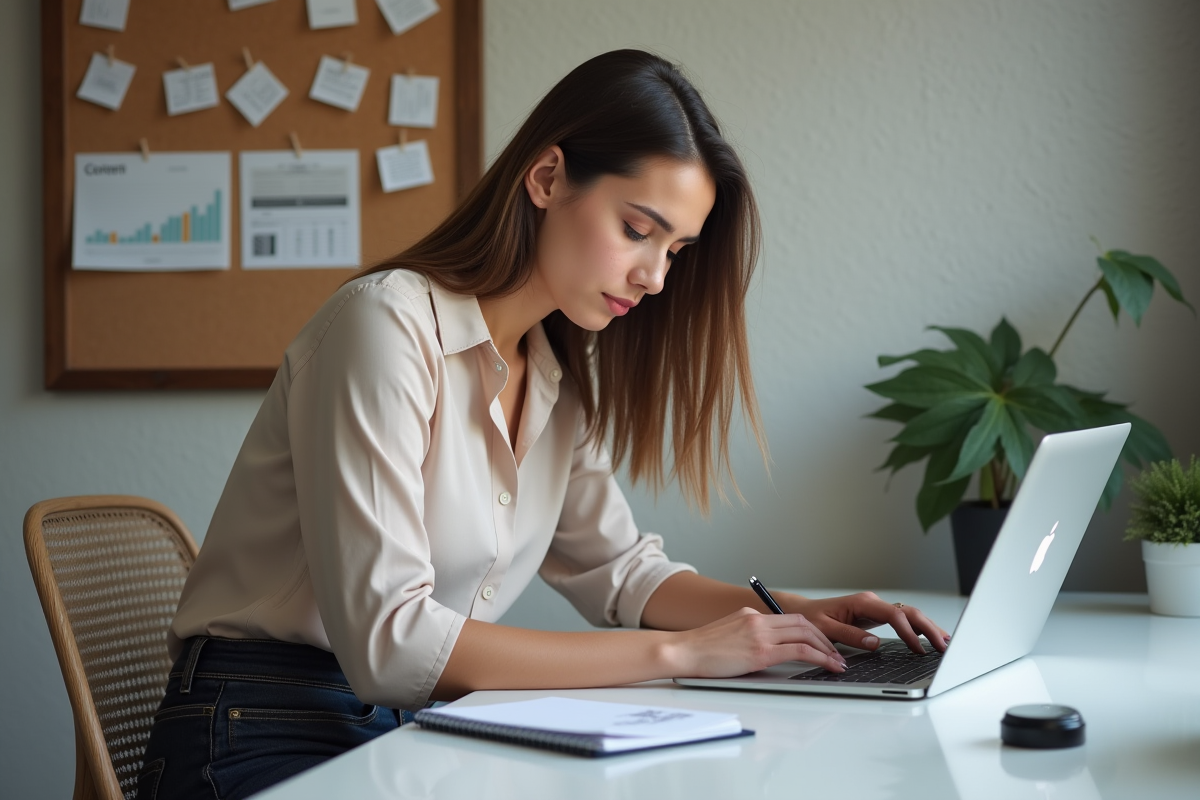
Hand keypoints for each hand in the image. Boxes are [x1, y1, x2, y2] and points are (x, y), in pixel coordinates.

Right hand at [666, 607, 848, 677]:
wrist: (682, 651)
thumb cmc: (699, 650)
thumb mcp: (727, 635)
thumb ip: (747, 637)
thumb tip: (765, 651)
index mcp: (750, 614)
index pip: (789, 618)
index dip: (810, 630)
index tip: (821, 642)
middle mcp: (758, 619)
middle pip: (803, 623)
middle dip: (824, 638)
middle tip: (836, 653)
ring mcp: (760, 633)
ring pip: (806, 634)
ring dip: (827, 649)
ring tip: (837, 662)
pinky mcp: (760, 651)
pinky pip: (799, 650)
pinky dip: (819, 657)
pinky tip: (828, 665)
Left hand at [787, 592, 950, 654]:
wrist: (803, 612)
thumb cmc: (812, 619)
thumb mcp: (825, 629)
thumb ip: (850, 635)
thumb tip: (875, 644)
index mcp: (862, 603)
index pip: (893, 615)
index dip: (908, 632)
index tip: (918, 648)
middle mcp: (872, 602)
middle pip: (908, 612)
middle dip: (928, 628)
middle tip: (944, 645)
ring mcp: (876, 608)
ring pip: (908, 614)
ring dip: (927, 627)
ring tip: (945, 642)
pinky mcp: (876, 615)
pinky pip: (902, 620)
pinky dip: (917, 628)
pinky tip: (929, 638)